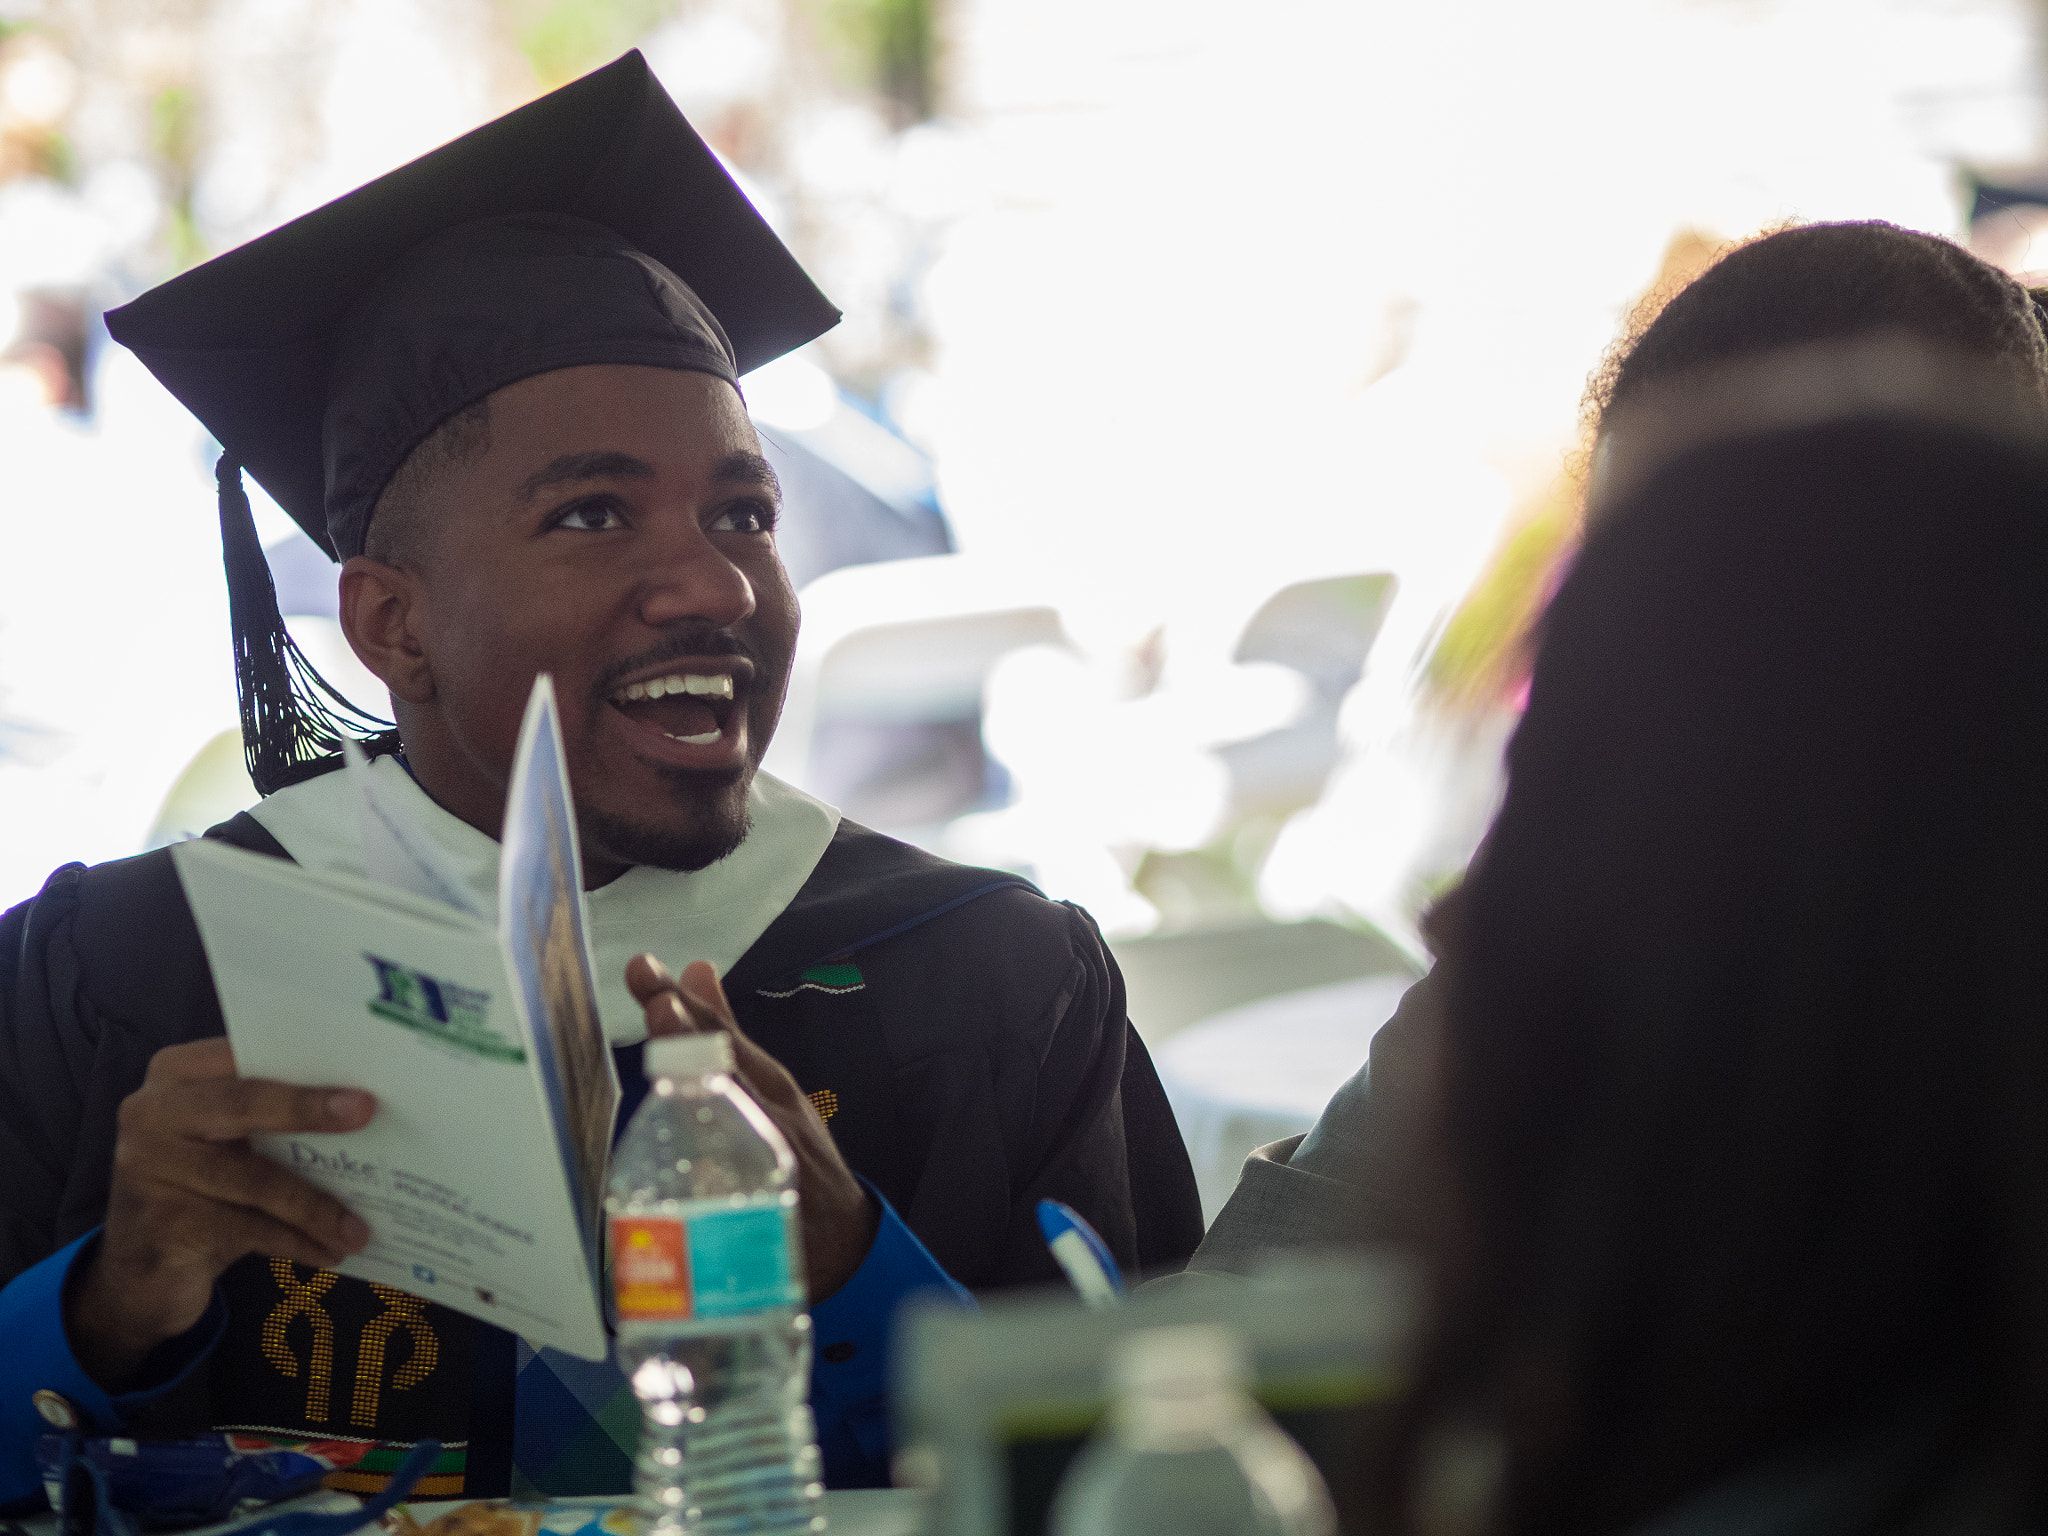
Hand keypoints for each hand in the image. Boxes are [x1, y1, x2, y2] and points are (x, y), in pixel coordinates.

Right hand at [66, 1038, 374, 1386]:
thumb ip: (272, 1111)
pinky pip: (246, 1229)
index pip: (243, 1057)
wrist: (143, 1266)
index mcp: (176, 1074)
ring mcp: (148, 1169)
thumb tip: (361, 1104)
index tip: (354, 1068)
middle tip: (367, 1114)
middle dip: (309, 1109)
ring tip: (360, 1226)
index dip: (300, 1063)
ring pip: (252, 1180)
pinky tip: (330, 1250)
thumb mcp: (229, 1138)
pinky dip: (296, 1241)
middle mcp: (152, 1113)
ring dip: (317, 1206)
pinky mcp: (160, 1224)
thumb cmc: (206, 1183)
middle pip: (242, 1105)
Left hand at [626, 955, 878, 1299]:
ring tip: (675, 1068)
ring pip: (739, 1122)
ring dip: (707, 1090)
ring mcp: (776, 1161)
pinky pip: (746, 1189)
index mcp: (766, 1083)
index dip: (678, 1000)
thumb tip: (693, 968)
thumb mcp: (763, 1087)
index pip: (718, 1032)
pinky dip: (722, 1176)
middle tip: (660, 1005)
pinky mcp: (775, 1209)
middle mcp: (772, 1114)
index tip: (642, 968)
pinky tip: (696, 1164)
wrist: (842, 1238)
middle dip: (692, 1036)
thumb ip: (722, 1032)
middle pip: (729, 1068)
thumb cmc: (792, 1153)